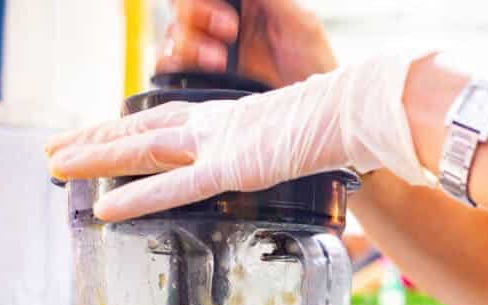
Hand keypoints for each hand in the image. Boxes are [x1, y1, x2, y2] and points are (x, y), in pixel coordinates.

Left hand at [46, 52, 432, 221]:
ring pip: (146, 151)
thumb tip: (290, 162)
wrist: (363, 113)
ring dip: (97, 159)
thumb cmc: (342, 128)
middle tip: (53, 151)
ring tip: (55, 166)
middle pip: (143, 132)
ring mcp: (223, 144)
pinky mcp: (234, 166)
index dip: (127, 130)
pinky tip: (106, 209)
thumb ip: (285, 154)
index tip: (96, 137)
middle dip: (95, 141)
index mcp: (232, 120)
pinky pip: (179, 186)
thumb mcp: (303, 143)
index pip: (166, 123)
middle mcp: (217, 126)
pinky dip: (141, 197)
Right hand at [158, 0, 335, 87]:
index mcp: (245, 4)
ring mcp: (212, 52)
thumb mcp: (301, 22)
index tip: (221, 9)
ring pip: (174, 35)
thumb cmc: (317, 67)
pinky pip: (170, 68)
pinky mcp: (204, 81)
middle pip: (183, 9)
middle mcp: (224, 25)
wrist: (316, 111)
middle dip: (195, 13)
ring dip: (188, 42)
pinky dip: (175, 65)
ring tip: (218, 59)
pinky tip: (205, 71)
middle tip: (228, 29)